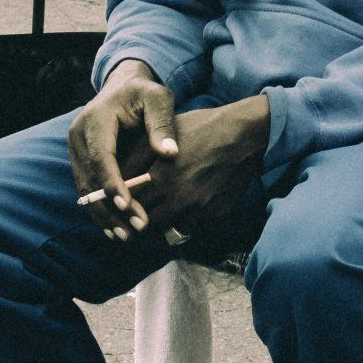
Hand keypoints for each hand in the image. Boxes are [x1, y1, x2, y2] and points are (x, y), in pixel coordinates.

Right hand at [68, 63, 178, 234]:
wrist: (122, 88)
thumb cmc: (143, 94)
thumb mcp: (158, 99)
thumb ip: (162, 124)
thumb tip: (169, 153)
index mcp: (97, 119)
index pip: (101, 156)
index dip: (112, 183)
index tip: (127, 206)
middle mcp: (79, 135)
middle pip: (91, 178)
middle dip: (111, 207)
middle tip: (135, 230)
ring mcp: (75, 149)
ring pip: (85, 189)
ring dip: (104, 215)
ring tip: (125, 236)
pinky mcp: (79, 161)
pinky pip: (86, 189)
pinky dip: (99, 210)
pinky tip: (114, 228)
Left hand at [129, 99, 269, 247]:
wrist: (244, 135)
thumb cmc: (200, 129)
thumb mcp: (162, 136)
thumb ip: (136, 158)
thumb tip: (118, 177)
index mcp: (162, 178)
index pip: (130, 206)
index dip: (121, 208)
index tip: (119, 206)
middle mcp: (179, 199)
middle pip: (145, 226)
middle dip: (135, 222)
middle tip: (132, 217)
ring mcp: (199, 211)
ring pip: (166, 234)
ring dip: (157, 228)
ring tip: (153, 217)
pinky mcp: (215, 216)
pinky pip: (190, 229)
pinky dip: (181, 224)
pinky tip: (180, 211)